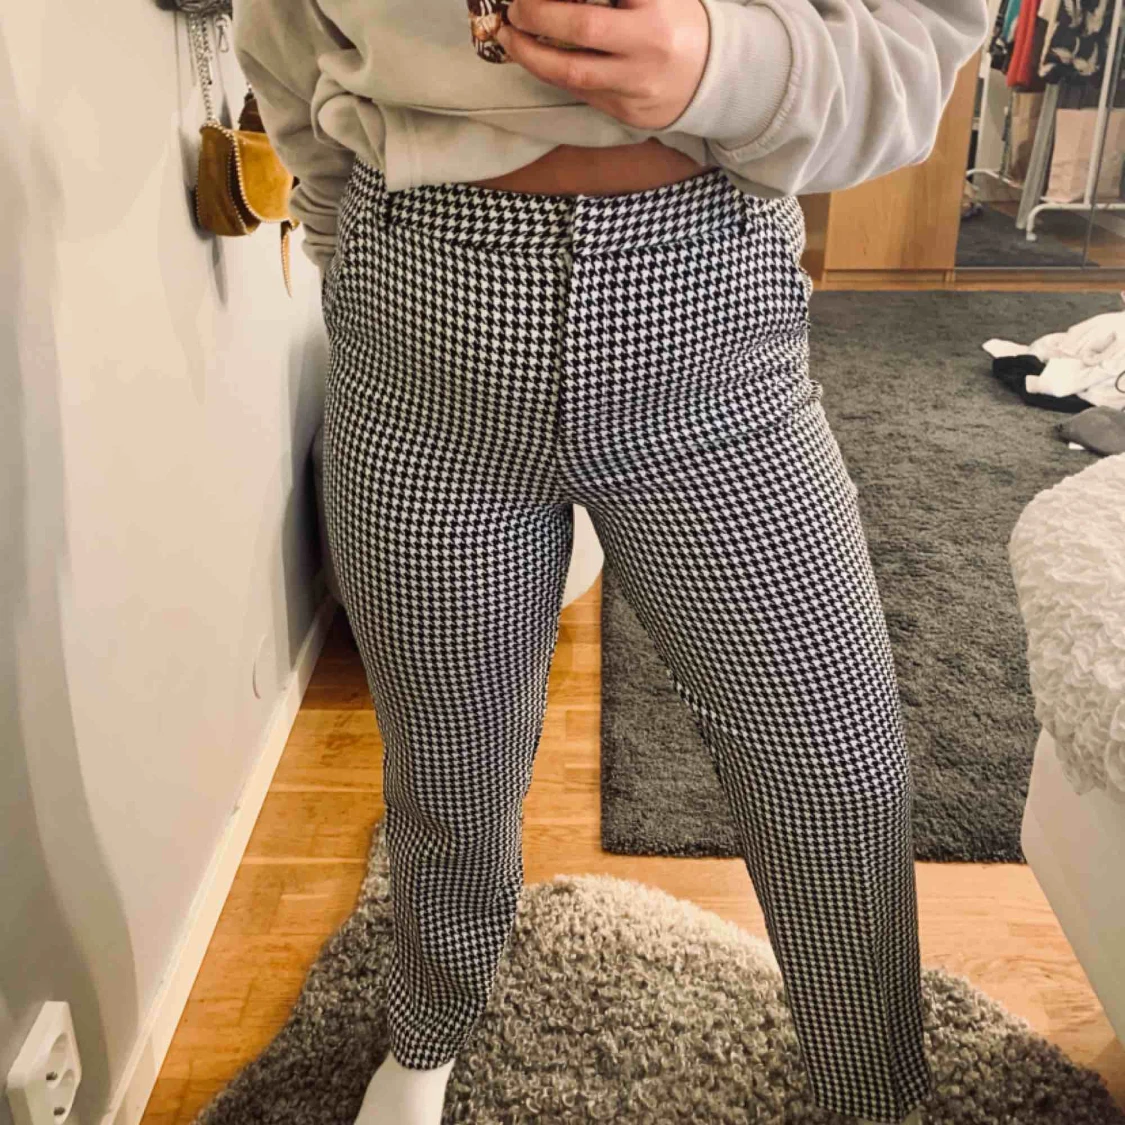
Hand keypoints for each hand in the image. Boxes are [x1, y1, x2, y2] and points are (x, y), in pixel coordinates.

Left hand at [495, 0, 709, 130]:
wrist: (712, 77)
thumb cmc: (676, 21)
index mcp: (657, 4)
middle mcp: (648, 44)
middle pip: (584, 26)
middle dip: (540, 14)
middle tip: (515, 8)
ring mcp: (637, 82)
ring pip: (574, 71)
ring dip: (532, 55)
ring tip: (510, 38)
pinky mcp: (627, 111)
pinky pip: (580, 91)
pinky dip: (552, 73)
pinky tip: (534, 58)